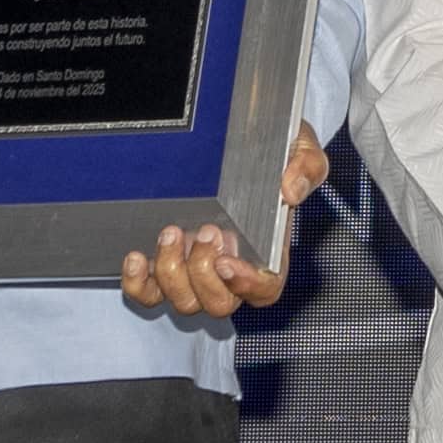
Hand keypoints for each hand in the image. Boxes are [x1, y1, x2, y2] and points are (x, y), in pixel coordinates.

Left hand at [120, 124, 329, 314]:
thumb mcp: (301, 149)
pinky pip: (148, 292)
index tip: (227, 262)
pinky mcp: (165, 263)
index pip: (264, 289)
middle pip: (219, 303)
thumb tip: (290, 191)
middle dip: (204, 274)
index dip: (246, 286)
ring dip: (173, 273)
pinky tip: (137, 256)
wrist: (244, 139)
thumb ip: (305, 168)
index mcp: (267, 251)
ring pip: (184, 301)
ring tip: (171, 231)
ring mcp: (196, 269)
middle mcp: (230, 266)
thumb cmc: (275, 152)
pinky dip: (138, 283)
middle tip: (206, 231)